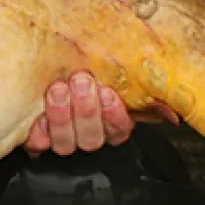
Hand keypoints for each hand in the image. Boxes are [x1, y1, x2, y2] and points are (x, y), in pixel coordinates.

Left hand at [23, 70, 179, 156]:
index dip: (115, 116)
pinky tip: (38, 113)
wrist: (39, 60)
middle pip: (92, 138)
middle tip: (81, 82)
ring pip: (66, 144)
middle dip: (87, 110)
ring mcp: (61, 139)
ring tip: (58, 89)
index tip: (109, 93)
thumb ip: (133, 75)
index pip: (120, 129)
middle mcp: (86, 133)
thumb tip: (168, 99)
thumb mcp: (103, 60)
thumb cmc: (75, 60)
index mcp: (108, 120)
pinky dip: (39, 129)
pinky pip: (37, 144)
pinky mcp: (35, 140)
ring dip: (63, 116)